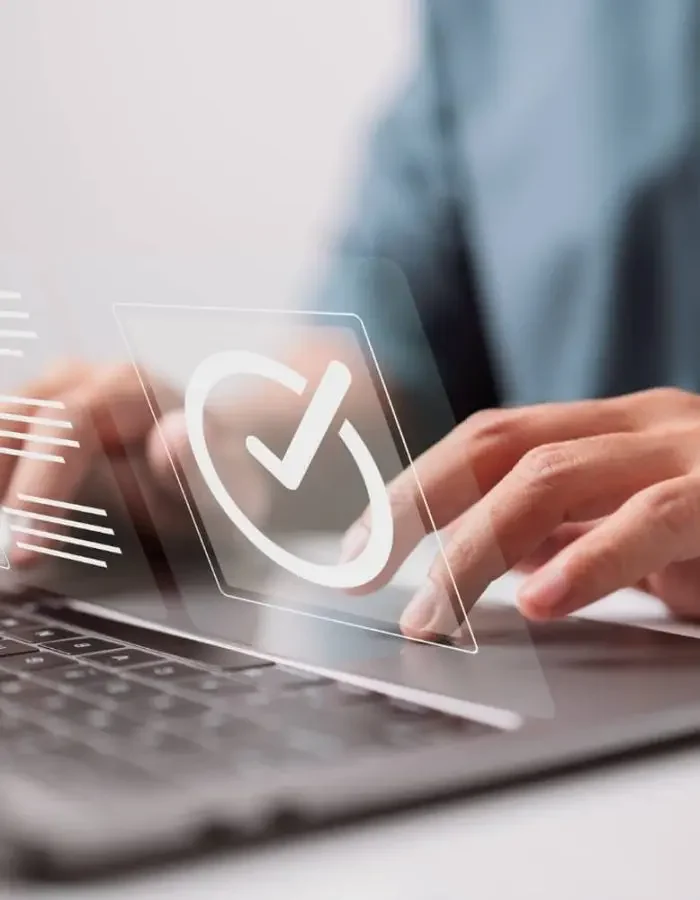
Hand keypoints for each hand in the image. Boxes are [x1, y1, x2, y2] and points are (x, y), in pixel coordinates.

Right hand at [0, 360, 267, 565]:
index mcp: (129, 389)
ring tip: (3, 534)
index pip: (66, 424)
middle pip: (16, 418)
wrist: (215, 453)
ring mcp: (57, 389)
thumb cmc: (211, 474)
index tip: (27, 544)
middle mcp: (86, 378)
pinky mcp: (38, 409)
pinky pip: (4, 433)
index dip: (39, 485)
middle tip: (4, 547)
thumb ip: (199, 466)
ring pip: (2, 422)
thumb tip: (172, 440)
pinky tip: (3, 511)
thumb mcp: (220, 482)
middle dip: (0, 485)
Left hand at [341, 388, 699, 637]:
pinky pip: (652, 519)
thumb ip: (568, 531)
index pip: (487, 438)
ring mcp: (688, 449)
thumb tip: (483, 563)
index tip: (358, 543)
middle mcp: (640, 423)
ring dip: (476, 548)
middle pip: (497, 445)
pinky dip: (589, 560)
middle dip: (417, 506)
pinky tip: (540, 600)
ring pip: (551, 477)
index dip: (414, 485)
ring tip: (434, 613)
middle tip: (362, 570)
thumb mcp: (636, 530)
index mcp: (609, 427)